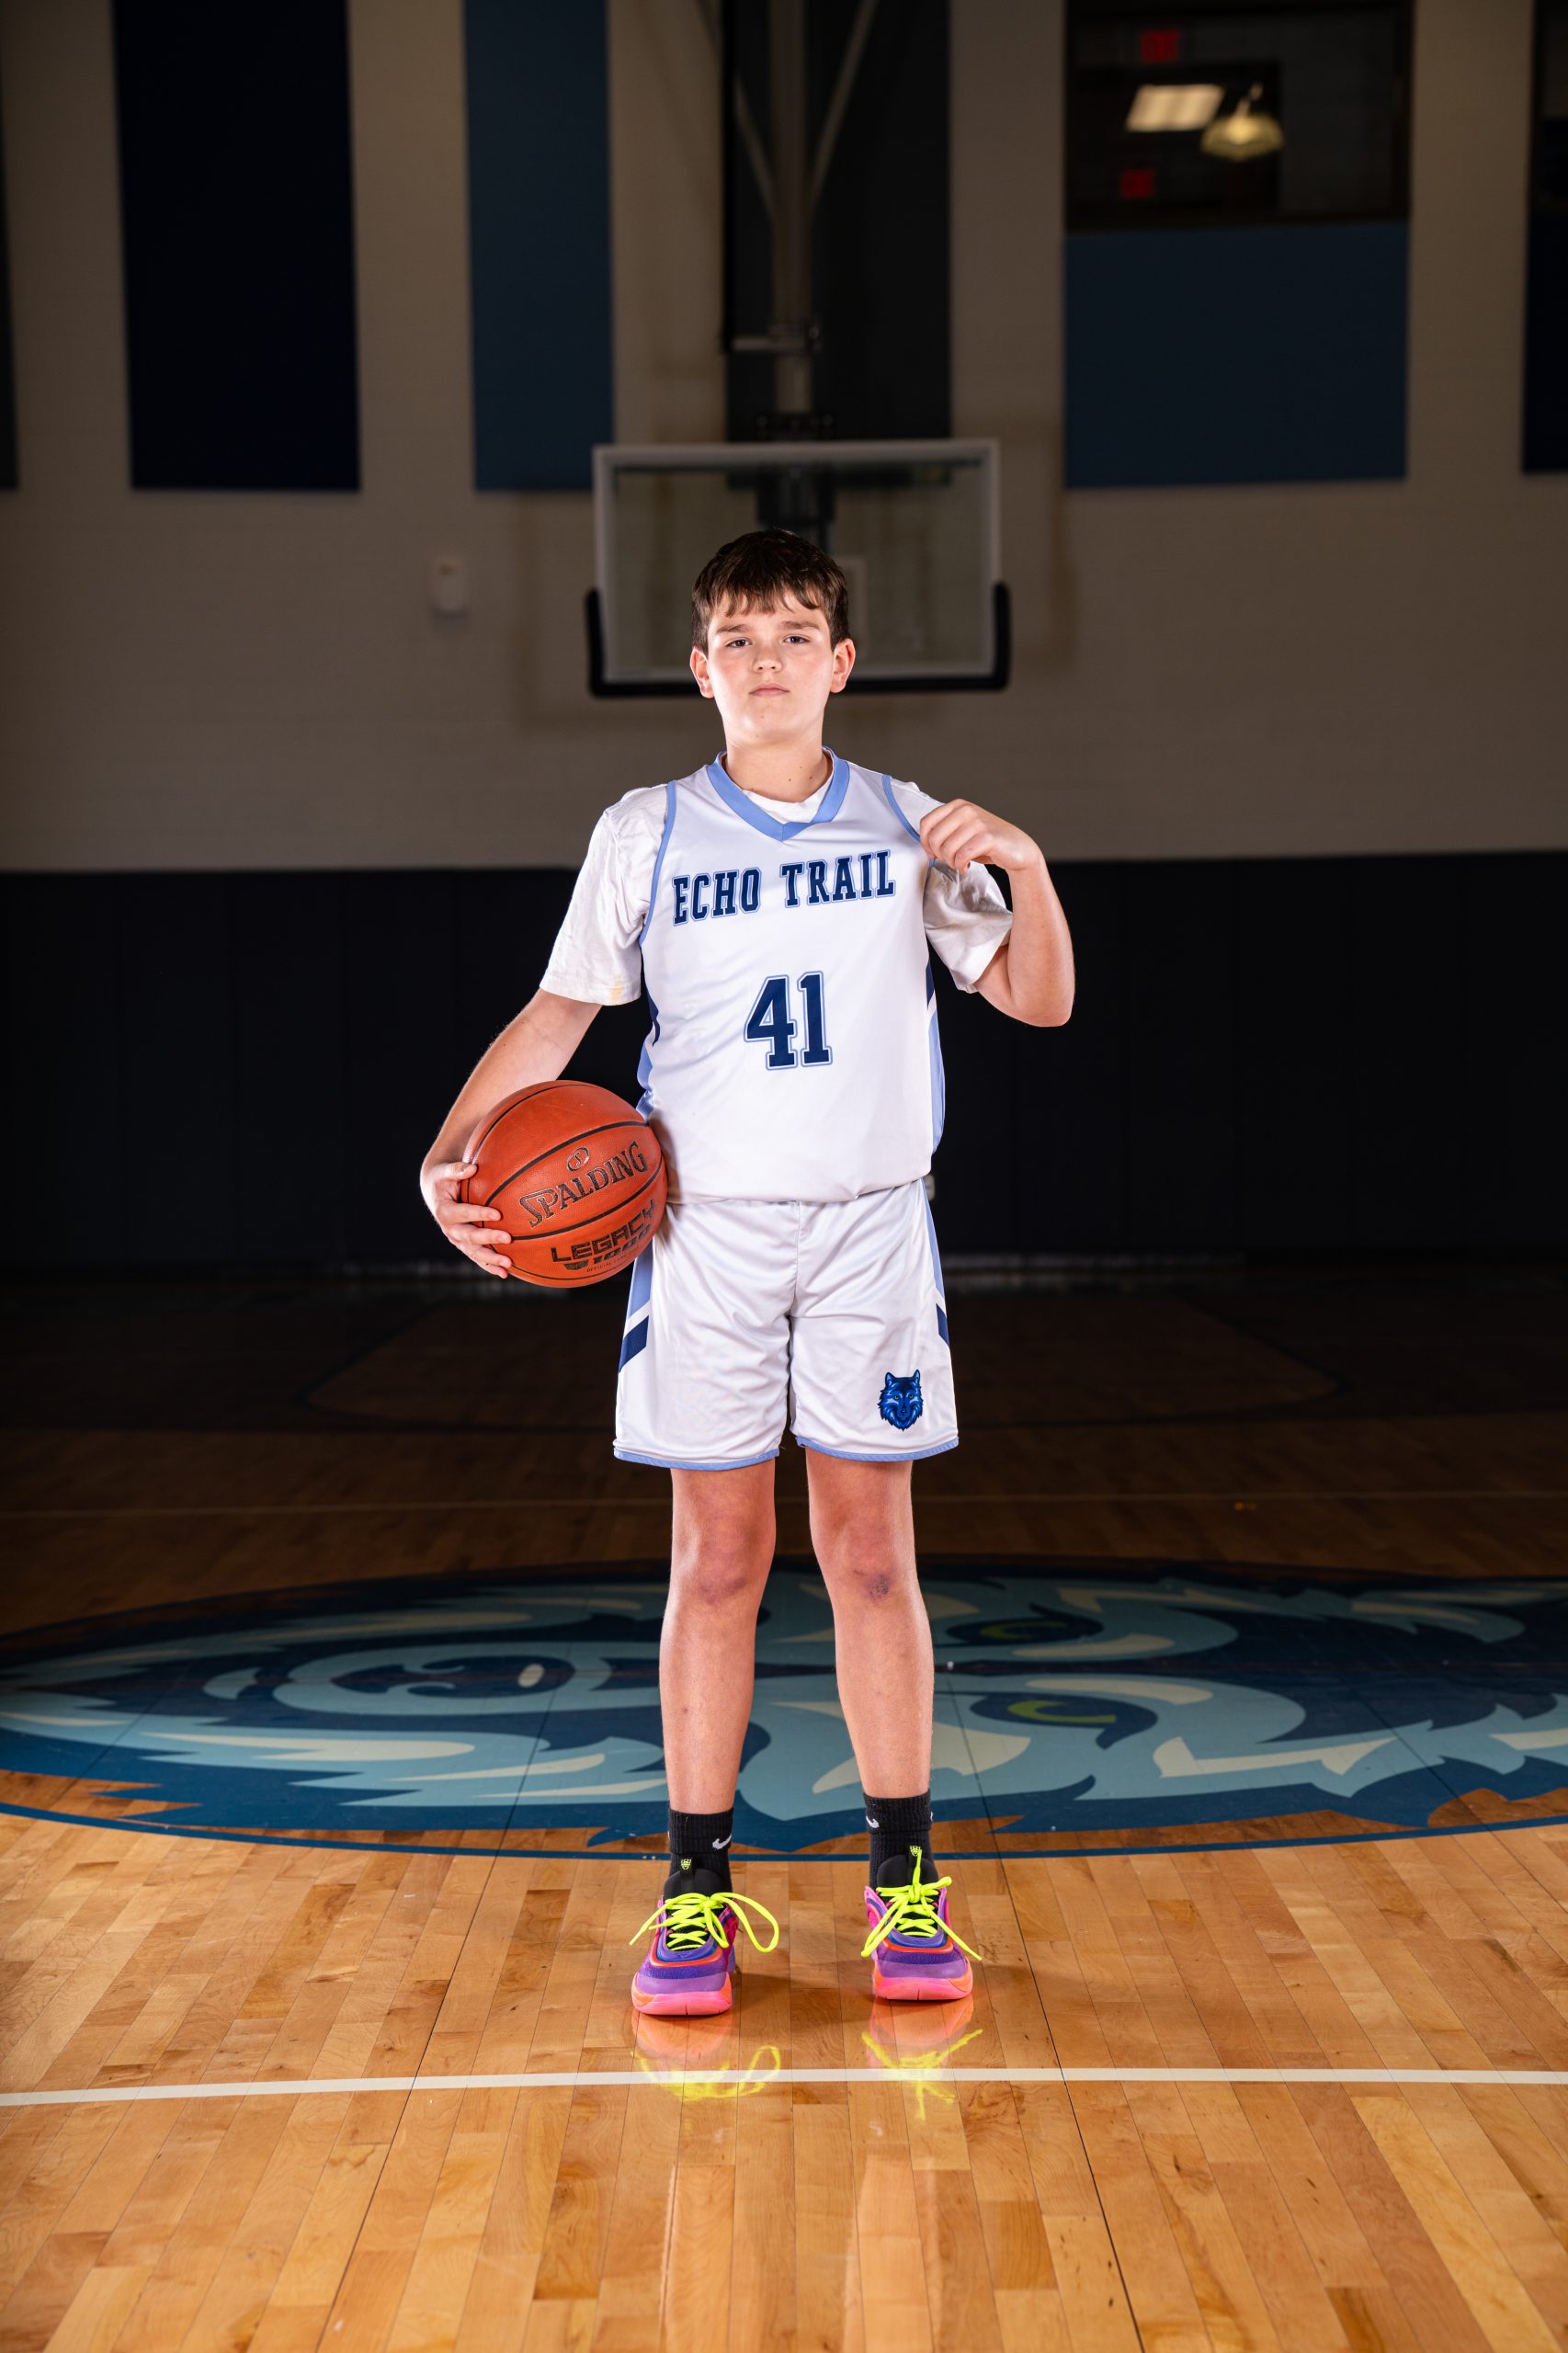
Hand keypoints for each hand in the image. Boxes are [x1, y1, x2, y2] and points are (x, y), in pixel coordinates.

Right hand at [421, 1159, 512, 1277]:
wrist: (436, 1194)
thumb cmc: (445, 1180)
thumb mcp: (446, 1172)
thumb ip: (457, 1169)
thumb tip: (472, 1168)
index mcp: (444, 1211)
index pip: (462, 1213)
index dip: (478, 1214)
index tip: (497, 1214)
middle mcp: (449, 1229)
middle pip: (469, 1236)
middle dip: (488, 1238)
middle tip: (508, 1238)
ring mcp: (457, 1240)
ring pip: (474, 1252)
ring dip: (491, 1259)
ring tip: (508, 1264)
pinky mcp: (464, 1246)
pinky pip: (477, 1258)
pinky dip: (490, 1267)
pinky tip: (504, 1273)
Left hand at [918, 799, 1041, 877]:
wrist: (1018, 848)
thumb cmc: (986, 842)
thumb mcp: (962, 832)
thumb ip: (944, 832)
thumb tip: (926, 845)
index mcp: (957, 806)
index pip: (926, 823)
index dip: (925, 843)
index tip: (933, 853)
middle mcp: (966, 810)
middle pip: (934, 838)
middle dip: (939, 855)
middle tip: (951, 861)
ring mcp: (977, 822)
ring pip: (947, 849)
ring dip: (951, 863)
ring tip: (960, 864)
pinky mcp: (987, 836)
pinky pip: (961, 856)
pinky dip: (961, 866)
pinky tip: (966, 867)